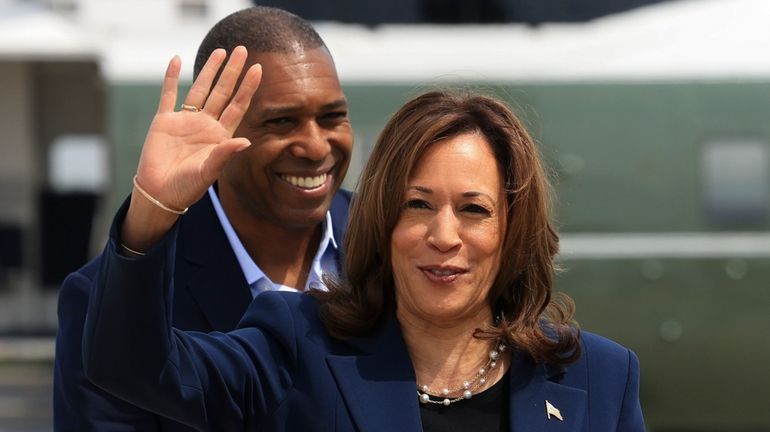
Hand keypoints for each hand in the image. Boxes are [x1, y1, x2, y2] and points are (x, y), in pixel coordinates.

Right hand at [121, 46, 261, 251]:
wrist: (160, 194)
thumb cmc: (187, 188)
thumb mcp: (209, 172)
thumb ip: (224, 154)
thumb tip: (246, 142)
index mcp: (220, 136)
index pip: (237, 106)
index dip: (247, 88)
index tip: (258, 69)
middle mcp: (205, 124)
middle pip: (222, 92)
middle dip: (233, 71)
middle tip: (243, 50)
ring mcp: (185, 121)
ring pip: (200, 89)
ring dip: (209, 70)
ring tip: (220, 51)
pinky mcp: (164, 121)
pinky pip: (168, 95)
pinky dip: (171, 78)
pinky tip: (176, 60)